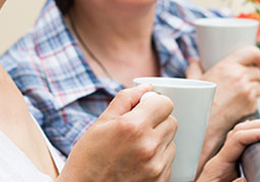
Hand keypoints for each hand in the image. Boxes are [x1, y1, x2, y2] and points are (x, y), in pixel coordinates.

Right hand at [58, 84, 176, 181]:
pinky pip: (168, 162)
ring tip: (135, 150)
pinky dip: (157, 160)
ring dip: (158, 142)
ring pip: (171, 142)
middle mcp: (148, 146)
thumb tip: (146, 87)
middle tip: (138, 130)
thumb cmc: (87, 159)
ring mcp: (156, 167)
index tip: (146, 109)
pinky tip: (137, 164)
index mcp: (133, 127)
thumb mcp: (100, 123)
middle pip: (171, 122)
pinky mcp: (160, 181)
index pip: (165, 104)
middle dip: (157, 122)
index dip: (154, 104)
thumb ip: (126, 100)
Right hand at [186, 46, 259, 166]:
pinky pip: (257, 99)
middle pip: (257, 71)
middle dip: (253, 77)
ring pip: (259, 86)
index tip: (256, 61)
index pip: (252, 52)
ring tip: (240, 95)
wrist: (203, 125)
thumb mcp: (194, 82)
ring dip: (253, 89)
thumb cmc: (196, 103)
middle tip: (244, 82)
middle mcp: (239, 76)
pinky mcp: (251, 104)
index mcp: (227, 66)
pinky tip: (239, 106)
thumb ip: (195, 68)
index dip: (257, 57)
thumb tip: (194, 60)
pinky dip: (251, 102)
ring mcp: (247, 90)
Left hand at [195, 119, 259, 181]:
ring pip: (241, 135)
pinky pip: (242, 146)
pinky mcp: (229, 166)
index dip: (258, 134)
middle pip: (240, 130)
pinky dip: (256, 138)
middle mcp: (221, 158)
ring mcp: (224, 161)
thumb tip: (245, 178)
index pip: (238, 138)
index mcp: (218, 165)